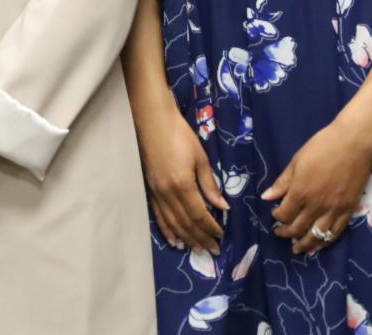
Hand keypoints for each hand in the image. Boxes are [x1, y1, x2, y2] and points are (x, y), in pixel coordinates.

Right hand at [135, 104, 226, 253]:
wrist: (153, 121)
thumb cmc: (180, 135)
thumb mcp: (200, 157)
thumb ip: (209, 184)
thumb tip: (222, 207)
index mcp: (182, 185)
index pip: (198, 214)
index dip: (210, 228)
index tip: (221, 237)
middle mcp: (167, 193)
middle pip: (185, 223)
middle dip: (200, 238)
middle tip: (213, 251)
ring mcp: (156, 192)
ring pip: (171, 223)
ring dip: (185, 238)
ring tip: (196, 250)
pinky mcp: (149, 189)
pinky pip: (158, 215)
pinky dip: (166, 230)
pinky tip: (173, 240)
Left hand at [262, 117, 371, 254]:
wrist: (353, 143)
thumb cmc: (321, 147)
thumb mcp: (296, 161)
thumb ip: (282, 182)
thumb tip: (267, 197)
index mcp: (301, 192)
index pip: (284, 214)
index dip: (277, 217)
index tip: (274, 214)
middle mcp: (317, 206)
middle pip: (299, 228)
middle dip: (286, 234)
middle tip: (280, 234)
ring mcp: (335, 210)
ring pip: (318, 236)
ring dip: (305, 244)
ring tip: (297, 249)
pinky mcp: (349, 211)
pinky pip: (336, 233)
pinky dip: (326, 242)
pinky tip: (319, 245)